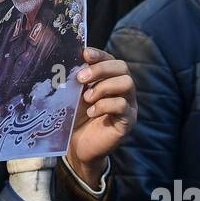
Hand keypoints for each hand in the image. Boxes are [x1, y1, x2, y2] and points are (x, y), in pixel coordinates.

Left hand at [66, 48, 135, 188]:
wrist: (79, 147)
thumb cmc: (76, 118)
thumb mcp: (75, 95)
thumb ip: (77, 80)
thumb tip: (71, 60)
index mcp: (110, 80)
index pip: (111, 60)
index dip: (100, 54)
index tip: (85, 53)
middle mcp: (123, 90)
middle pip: (122, 67)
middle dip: (100, 69)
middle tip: (80, 79)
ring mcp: (128, 105)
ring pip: (127, 83)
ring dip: (103, 87)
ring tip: (87, 99)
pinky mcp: (128, 121)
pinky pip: (122, 106)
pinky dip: (104, 106)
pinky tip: (92, 112)